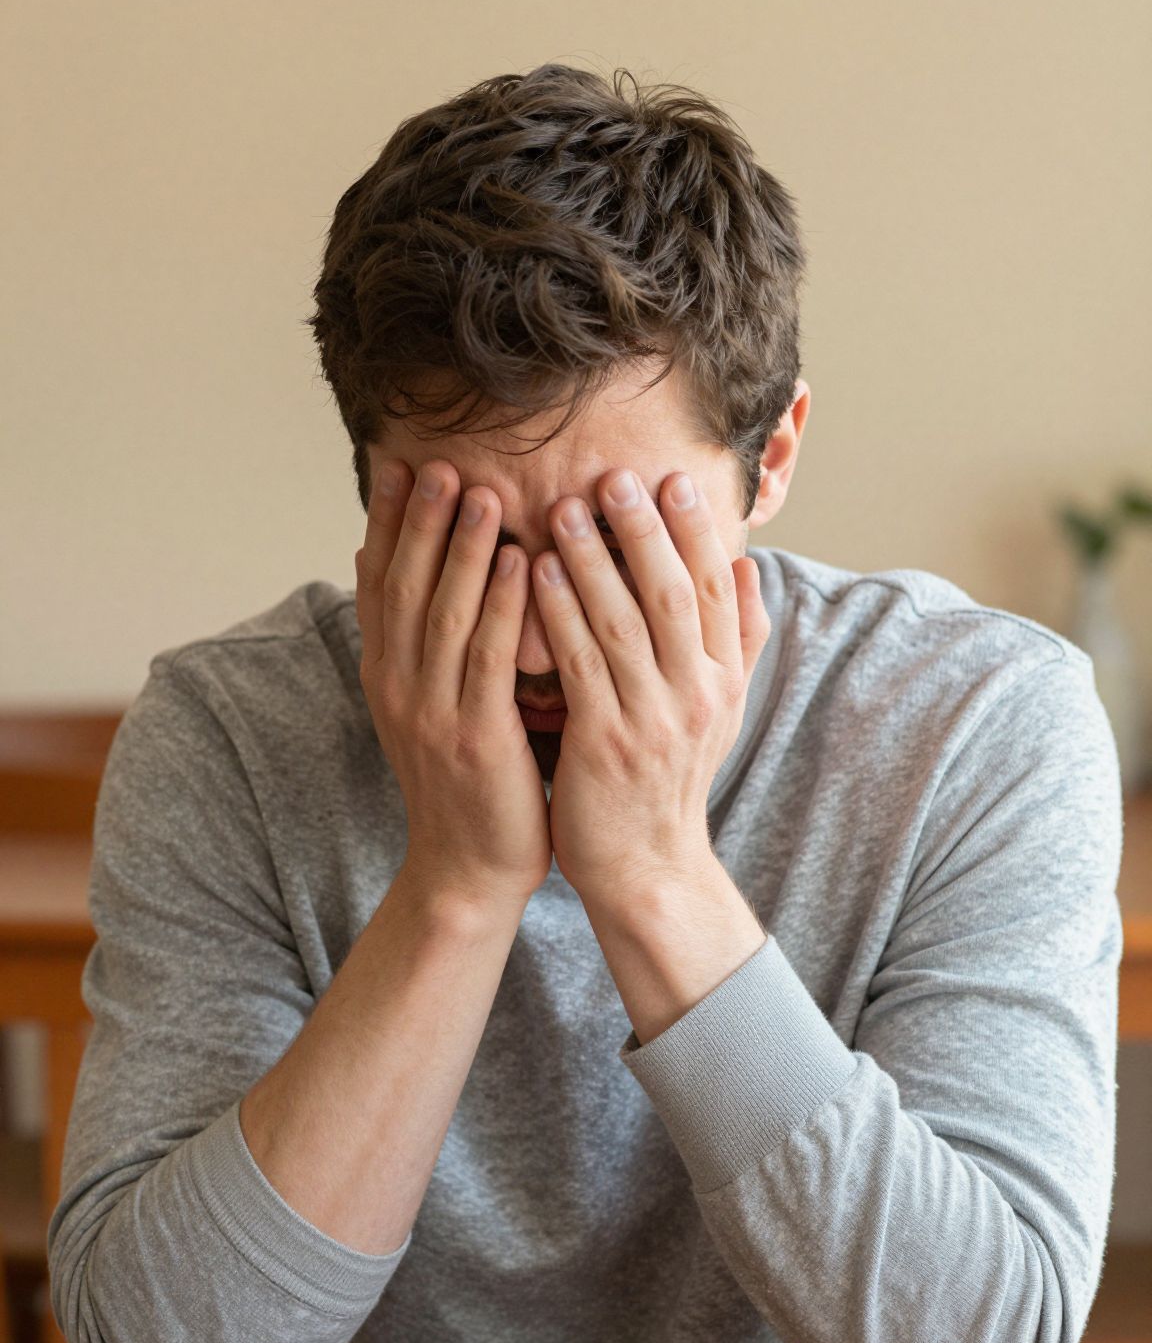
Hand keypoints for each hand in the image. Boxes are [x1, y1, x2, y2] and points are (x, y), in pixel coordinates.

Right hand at [356, 457, 552, 909]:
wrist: (469, 868)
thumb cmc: (467, 781)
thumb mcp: (430, 704)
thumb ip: (422, 643)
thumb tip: (397, 575)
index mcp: (387, 676)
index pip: (380, 583)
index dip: (391, 523)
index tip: (401, 464)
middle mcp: (399, 688)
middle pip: (406, 588)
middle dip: (423, 522)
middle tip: (441, 461)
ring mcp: (434, 714)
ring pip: (445, 616)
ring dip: (463, 551)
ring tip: (481, 492)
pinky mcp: (476, 740)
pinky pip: (490, 661)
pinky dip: (505, 608)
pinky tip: (523, 564)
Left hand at [532, 468, 770, 904]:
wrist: (646, 868)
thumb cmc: (670, 781)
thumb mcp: (720, 712)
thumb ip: (736, 639)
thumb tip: (748, 566)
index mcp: (722, 679)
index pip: (712, 588)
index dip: (692, 531)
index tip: (669, 478)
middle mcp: (696, 694)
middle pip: (671, 594)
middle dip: (643, 530)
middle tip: (613, 474)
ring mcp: (652, 720)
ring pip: (623, 622)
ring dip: (593, 559)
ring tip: (564, 507)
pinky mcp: (606, 743)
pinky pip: (582, 664)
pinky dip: (561, 613)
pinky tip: (537, 572)